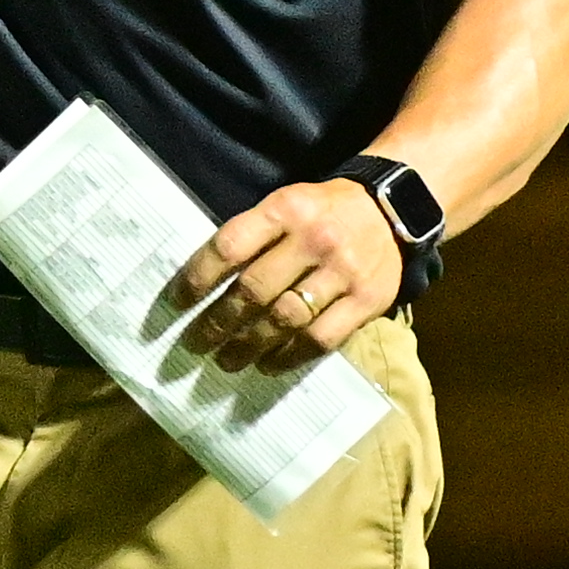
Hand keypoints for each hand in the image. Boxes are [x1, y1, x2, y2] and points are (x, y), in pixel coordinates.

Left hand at [179, 175, 402, 374]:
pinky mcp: (367, 301)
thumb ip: (252, 236)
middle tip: (195, 343)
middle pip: (254, 289)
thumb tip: (201, 281)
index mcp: (286, 209)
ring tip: (225, 361)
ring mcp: (343, 272)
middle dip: (218, 322)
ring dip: (249, 345)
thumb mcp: (286, 204)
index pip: (230, 246)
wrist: (392, 210)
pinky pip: (320, 338)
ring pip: (285, 318)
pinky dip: (289, 356)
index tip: (177, 303)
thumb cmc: (323, 212)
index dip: (198, 278)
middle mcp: (314, 239)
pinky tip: (268, 364)